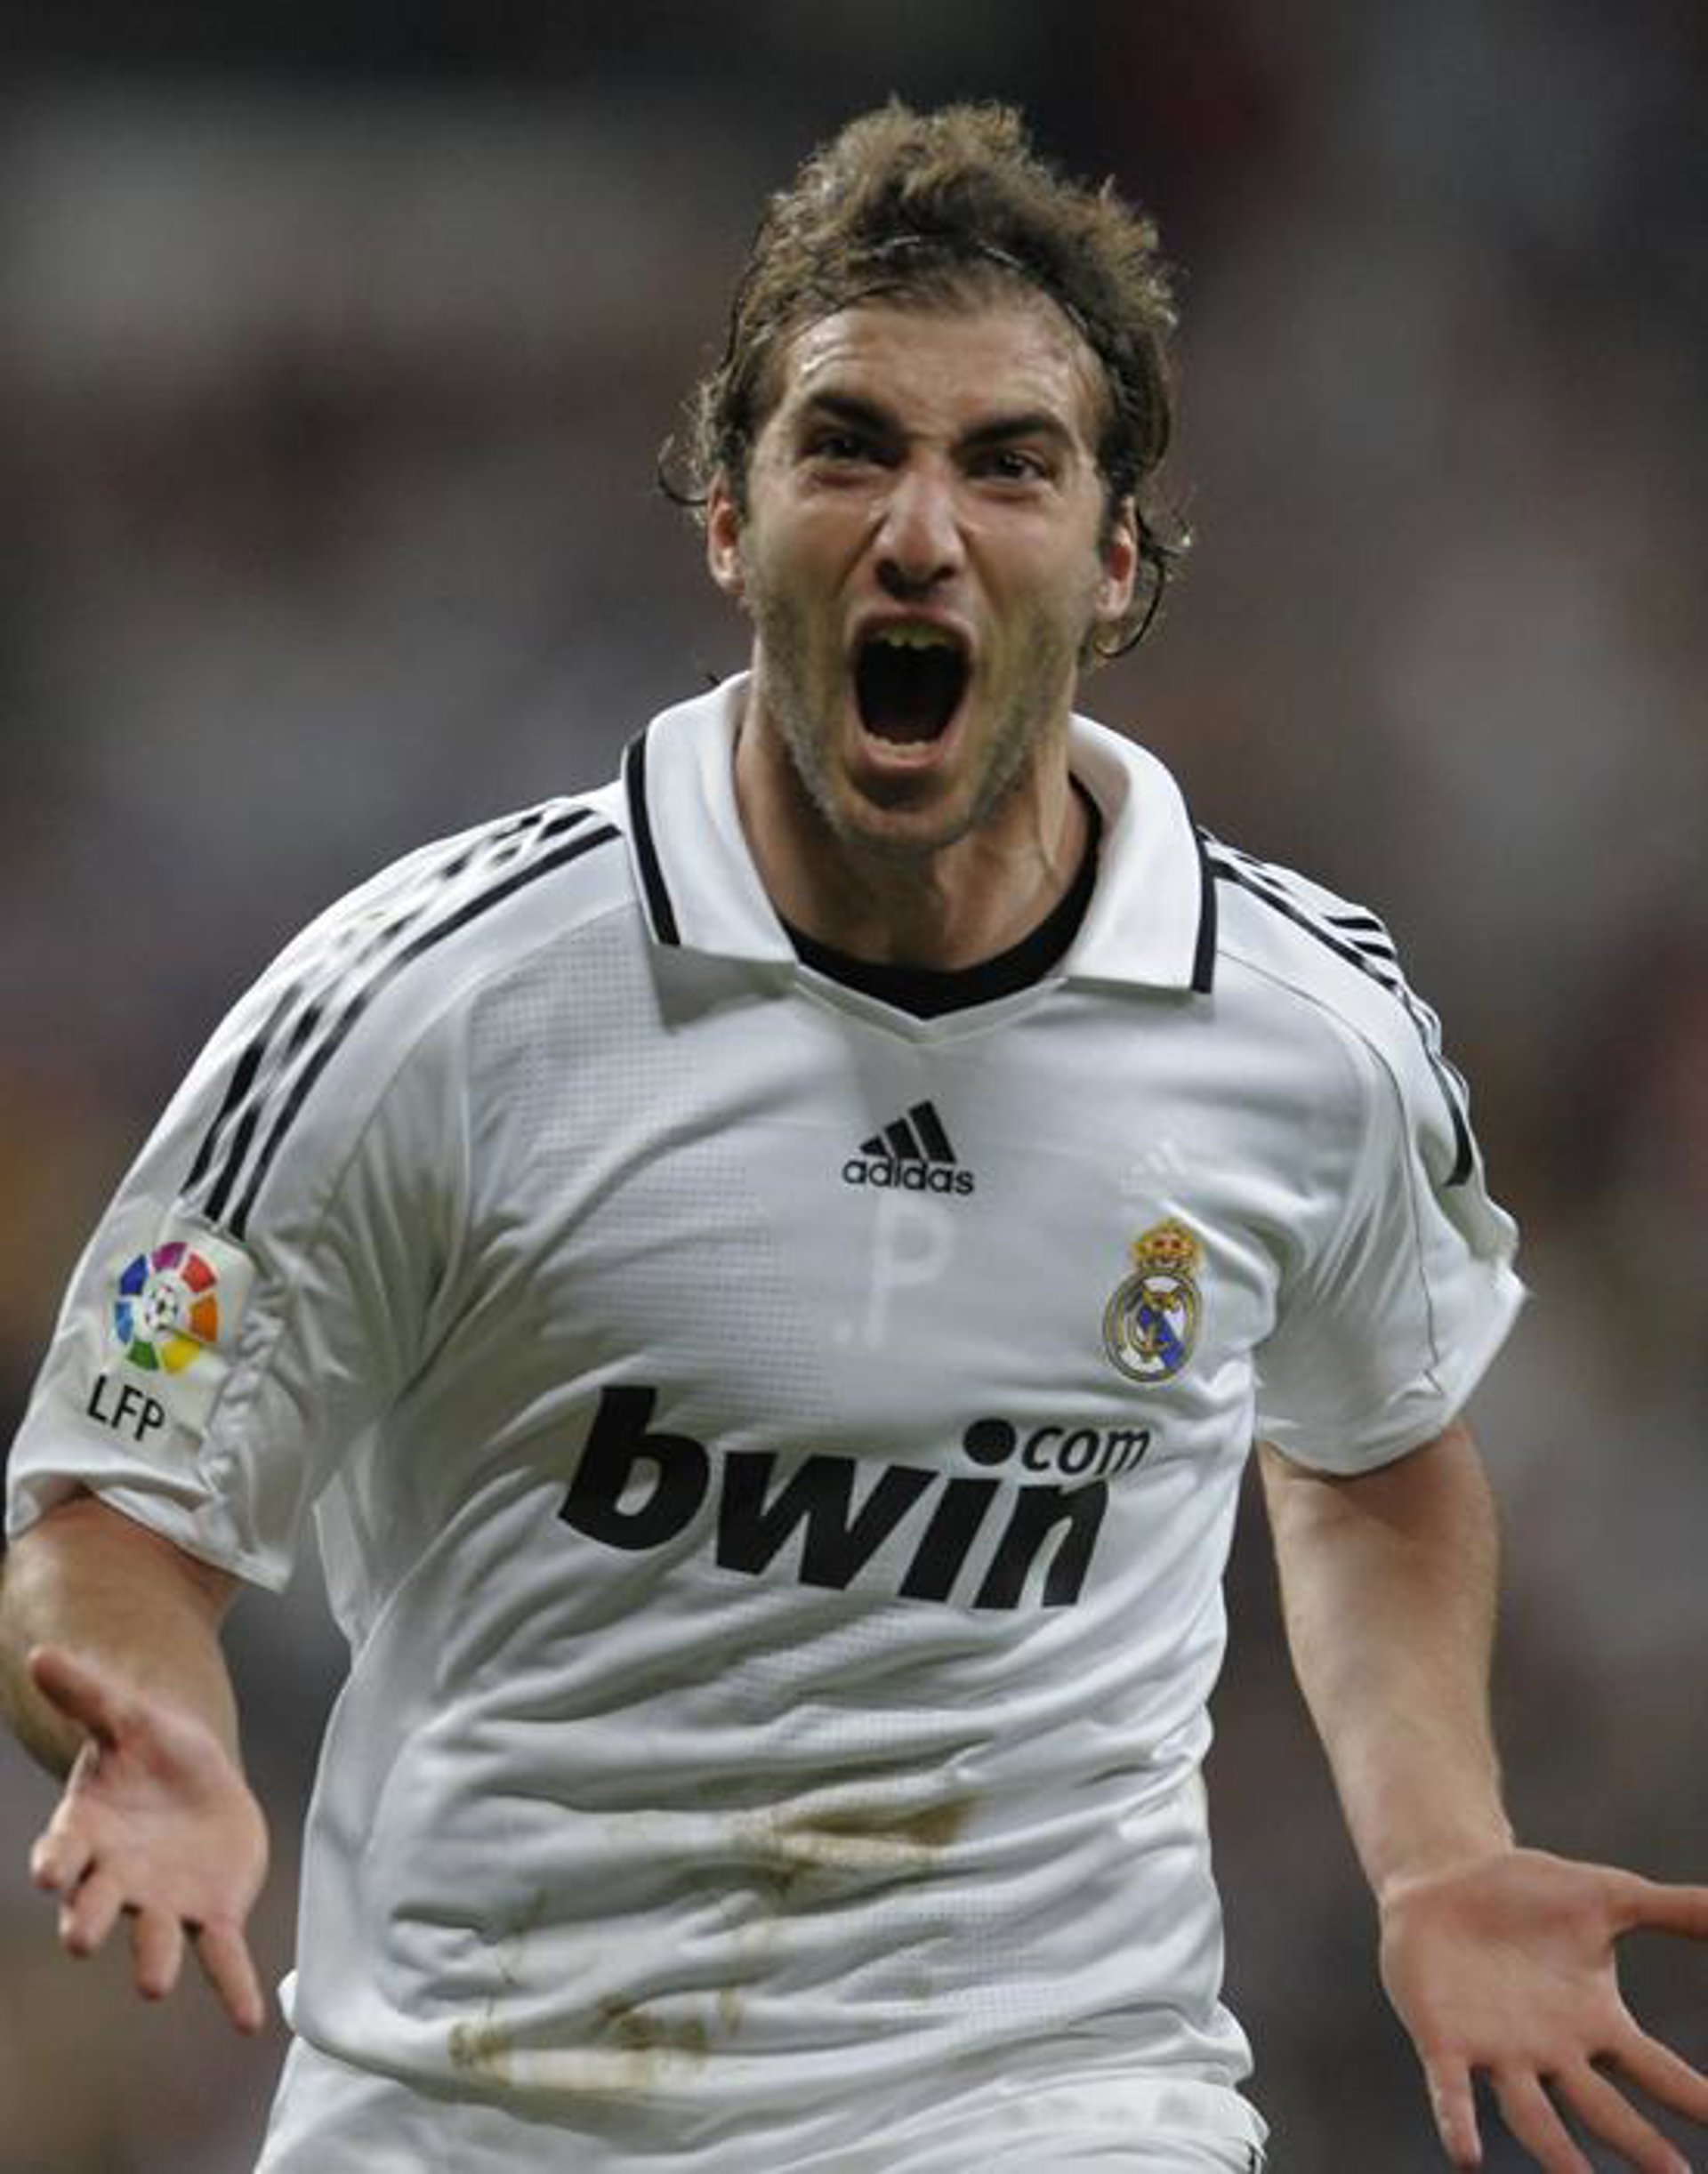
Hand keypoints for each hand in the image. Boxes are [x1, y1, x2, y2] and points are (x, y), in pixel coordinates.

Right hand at [25, 1644, 270, 2033]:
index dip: (56, 1862)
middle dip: (87, 1920)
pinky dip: (232, 1987)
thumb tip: (42, 1651)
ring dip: (153, 1961)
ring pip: (154, 1938)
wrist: (194, 1773)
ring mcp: (163, 1902)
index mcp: (89, 1834)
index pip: (63, 1852)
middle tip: (80, 1939)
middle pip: (94, 1906)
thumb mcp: (126, 1714)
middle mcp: (116, 1879)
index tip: (51, 1869)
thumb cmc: (150, 1749)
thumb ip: (87, 1692)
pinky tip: (247, 2022)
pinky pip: (221, 1955)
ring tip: (153, 1985)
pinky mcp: (211, 1913)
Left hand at [1380, 1845, 1707, 2171]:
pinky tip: (1466, 2155)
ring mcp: (1497, 2050)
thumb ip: (1675, 1909)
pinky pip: (1450, 2088)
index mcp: (1595, 2023)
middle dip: (1640, 2144)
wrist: (1443, 1878)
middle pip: (1603, 2109)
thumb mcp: (1608, 1897)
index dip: (1692, 2097)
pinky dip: (1456, 2118)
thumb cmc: (1526, 1895)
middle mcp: (1552, 2051)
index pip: (1655, 2070)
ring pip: (1531, 2116)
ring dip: (1555, 2153)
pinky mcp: (1442, 2039)